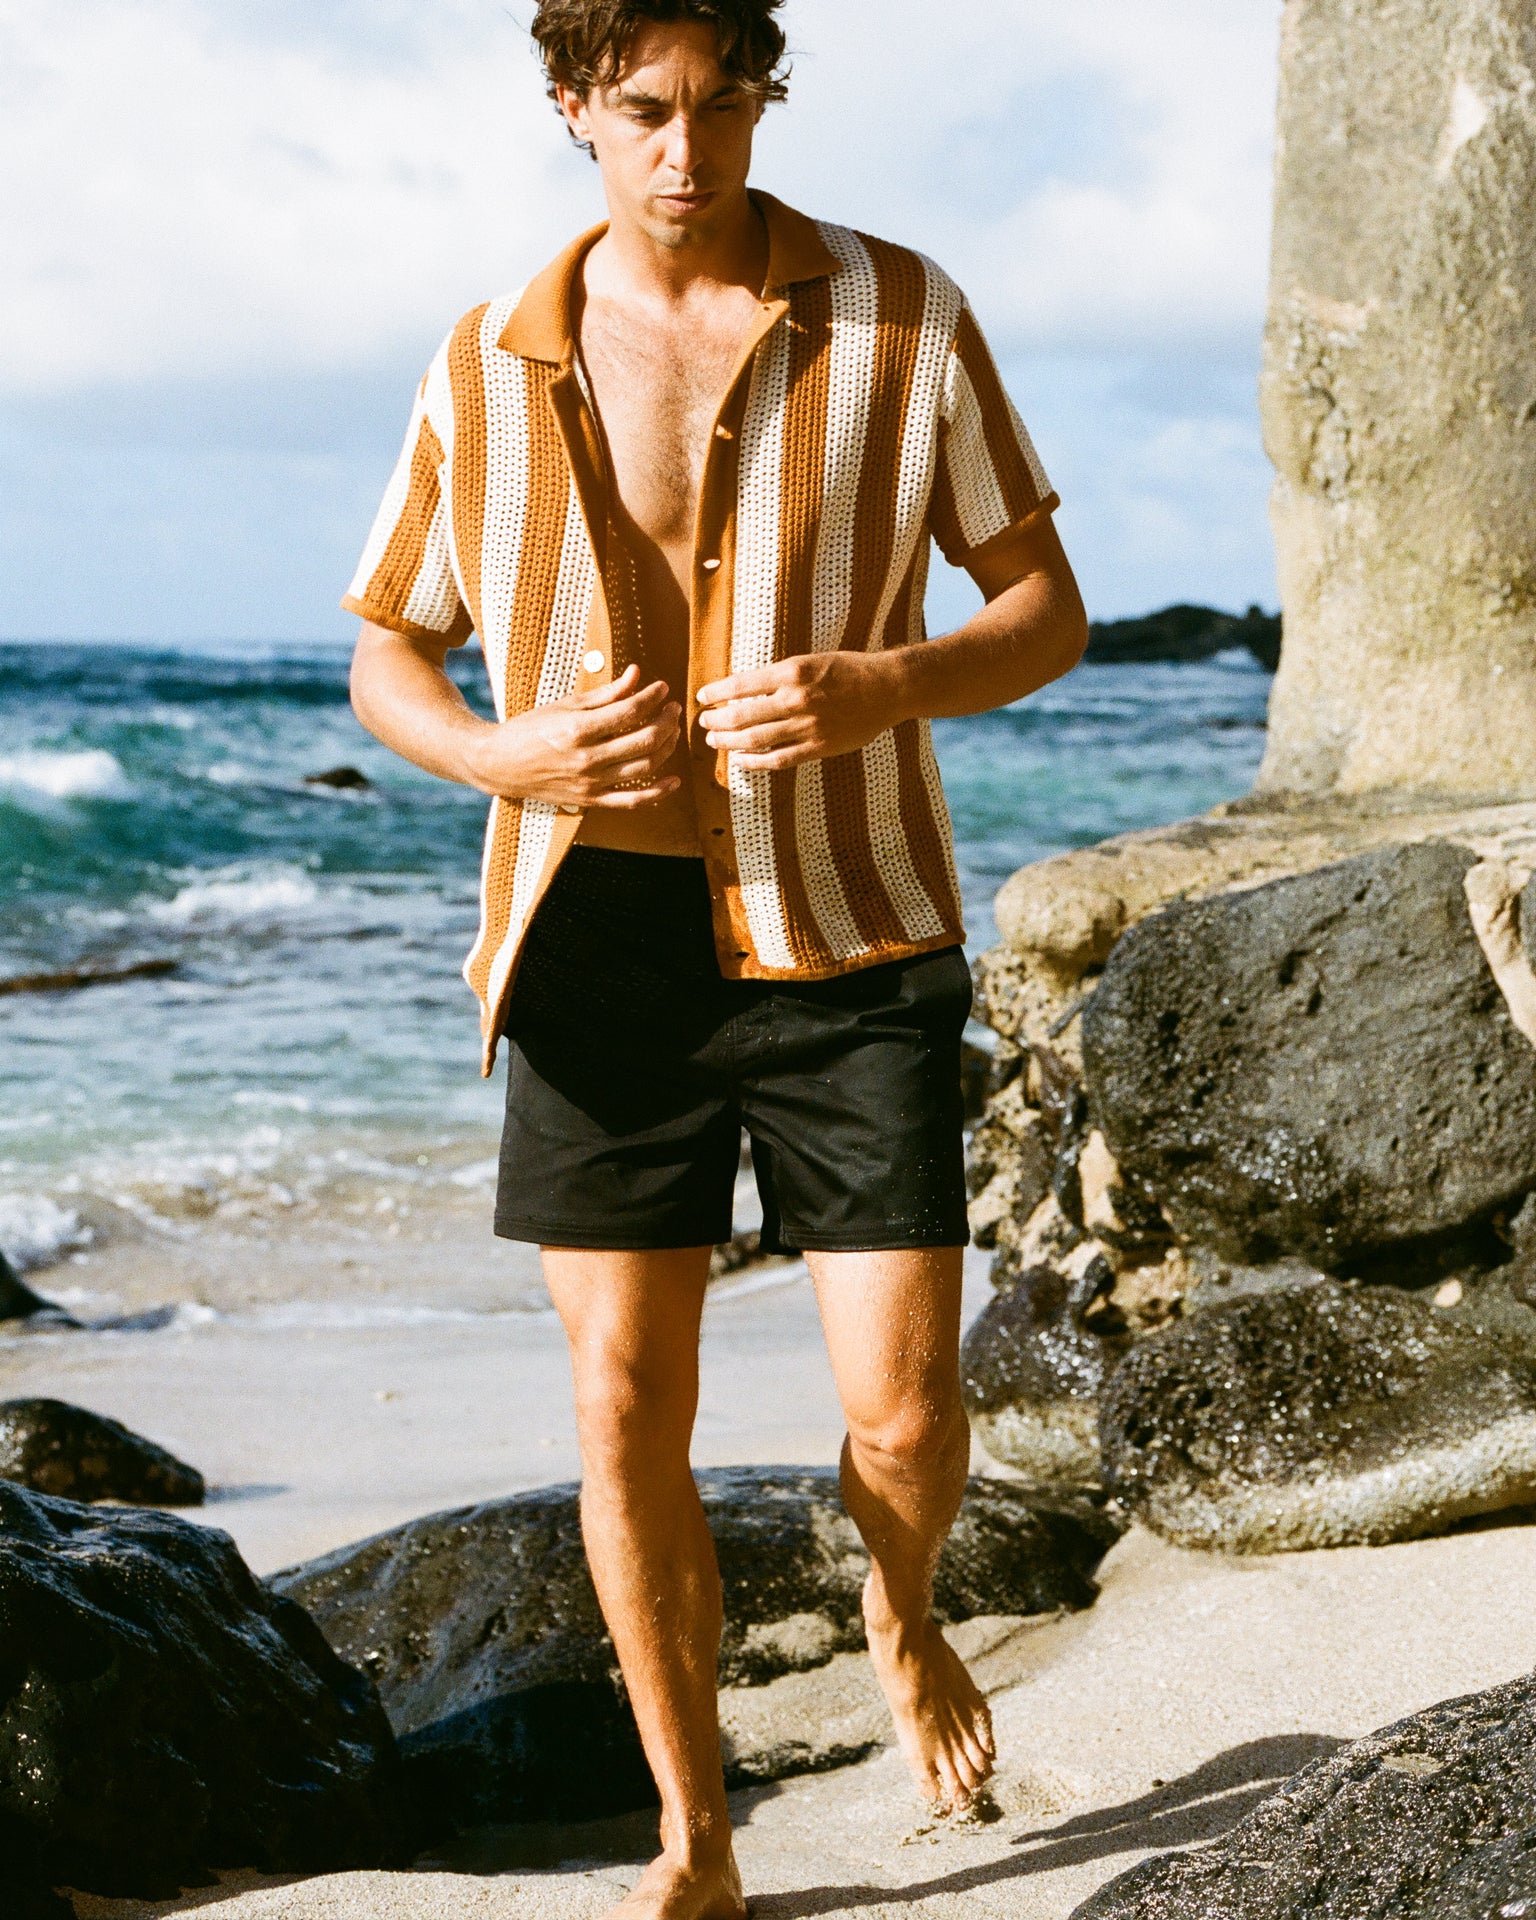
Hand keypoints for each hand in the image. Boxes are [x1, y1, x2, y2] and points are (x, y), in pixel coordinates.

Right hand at [465, 664, 681, 808]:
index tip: (662, 687)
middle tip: (672, 708)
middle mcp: (586, 759)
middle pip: (644, 740)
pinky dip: (657, 793)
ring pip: (645, 768)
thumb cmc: (530, 729)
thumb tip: (637, 674)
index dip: (653, 697)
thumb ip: (605, 693)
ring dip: (666, 748)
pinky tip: (673, 780)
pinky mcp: (590, 801)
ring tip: (672, 732)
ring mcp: (590, 784)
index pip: (630, 712)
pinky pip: (632, 801)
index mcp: (577, 729)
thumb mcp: (565, 705)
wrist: (499, 765)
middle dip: (666, 721)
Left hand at [695, 652, 908, 770]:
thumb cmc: (847, 670)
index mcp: (791, 672)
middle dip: (716, 721)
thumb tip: (743, 691)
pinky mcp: (819, 747)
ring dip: (729, 742)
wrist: (886, 688)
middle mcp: (796, 699)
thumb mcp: (809, 661)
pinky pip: (779, 759)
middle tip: (704, 724)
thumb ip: (779, 677)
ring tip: (714, 741)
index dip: (716, 693)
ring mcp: (807, 726)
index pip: (741, 685)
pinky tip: (740, 761)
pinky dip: (755, 762)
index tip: (702, 697)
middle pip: (742, 716)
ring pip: (755, 739)